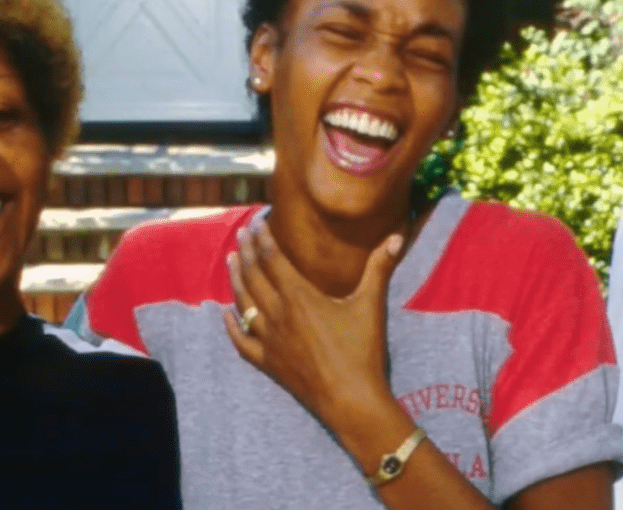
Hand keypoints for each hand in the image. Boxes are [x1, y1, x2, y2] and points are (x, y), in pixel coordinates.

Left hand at [223, 217, 403, 427]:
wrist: (351, 400)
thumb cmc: (362, 351)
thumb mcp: (371, 305)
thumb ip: (379, 267)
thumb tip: (396, 236)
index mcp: (300, 297)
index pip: (273, 258)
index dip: (262, 238)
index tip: (255, 222)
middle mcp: (278, 315)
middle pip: (254, 276)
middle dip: (246, 252)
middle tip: (241, 234)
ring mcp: (269, 340)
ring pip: (243, 303)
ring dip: (236, 279)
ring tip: (231, 260)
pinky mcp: (268, 363)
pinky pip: (242, 341)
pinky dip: (232, 326)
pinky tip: (226, 314)